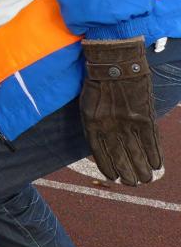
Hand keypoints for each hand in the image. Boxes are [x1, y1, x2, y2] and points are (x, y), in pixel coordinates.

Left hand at [80, 37, 161, 185]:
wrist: (115, 63)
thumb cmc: (97, 81)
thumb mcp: (87, 104)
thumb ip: (94, 123)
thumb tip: (102, 140)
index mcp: (92, 124)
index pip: (99, 152)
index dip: (107, 166)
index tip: (113, 176)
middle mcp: (109, 127)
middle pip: (119, 156)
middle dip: (127, 172)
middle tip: (132, 183)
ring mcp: (127, 123)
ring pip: (136, 153)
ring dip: (142, 168)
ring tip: (146, 180)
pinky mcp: (144, 117)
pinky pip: (150, 140)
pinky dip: (154, 154)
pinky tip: (158, 165)